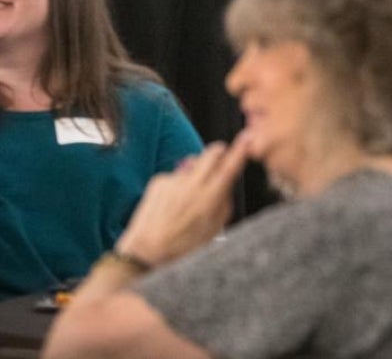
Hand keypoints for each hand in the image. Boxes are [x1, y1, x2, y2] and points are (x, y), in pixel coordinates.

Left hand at [114, 134, 250, 267]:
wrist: (145, 251)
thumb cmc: (181, 246)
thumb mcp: (213, 231)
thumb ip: (224, 204)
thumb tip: (227, 186)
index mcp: (209, 198)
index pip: (230, 166)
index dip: (240, 150)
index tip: (246, 139)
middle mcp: (192, 184)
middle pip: (212, 152)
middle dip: (219, 151)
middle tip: (221, 157)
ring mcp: (174, 180)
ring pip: (193, 165)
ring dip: (197, 172)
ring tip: (189, 197)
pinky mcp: (159, 180)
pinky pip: (175, 175)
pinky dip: (178, 184)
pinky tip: (172, 204)